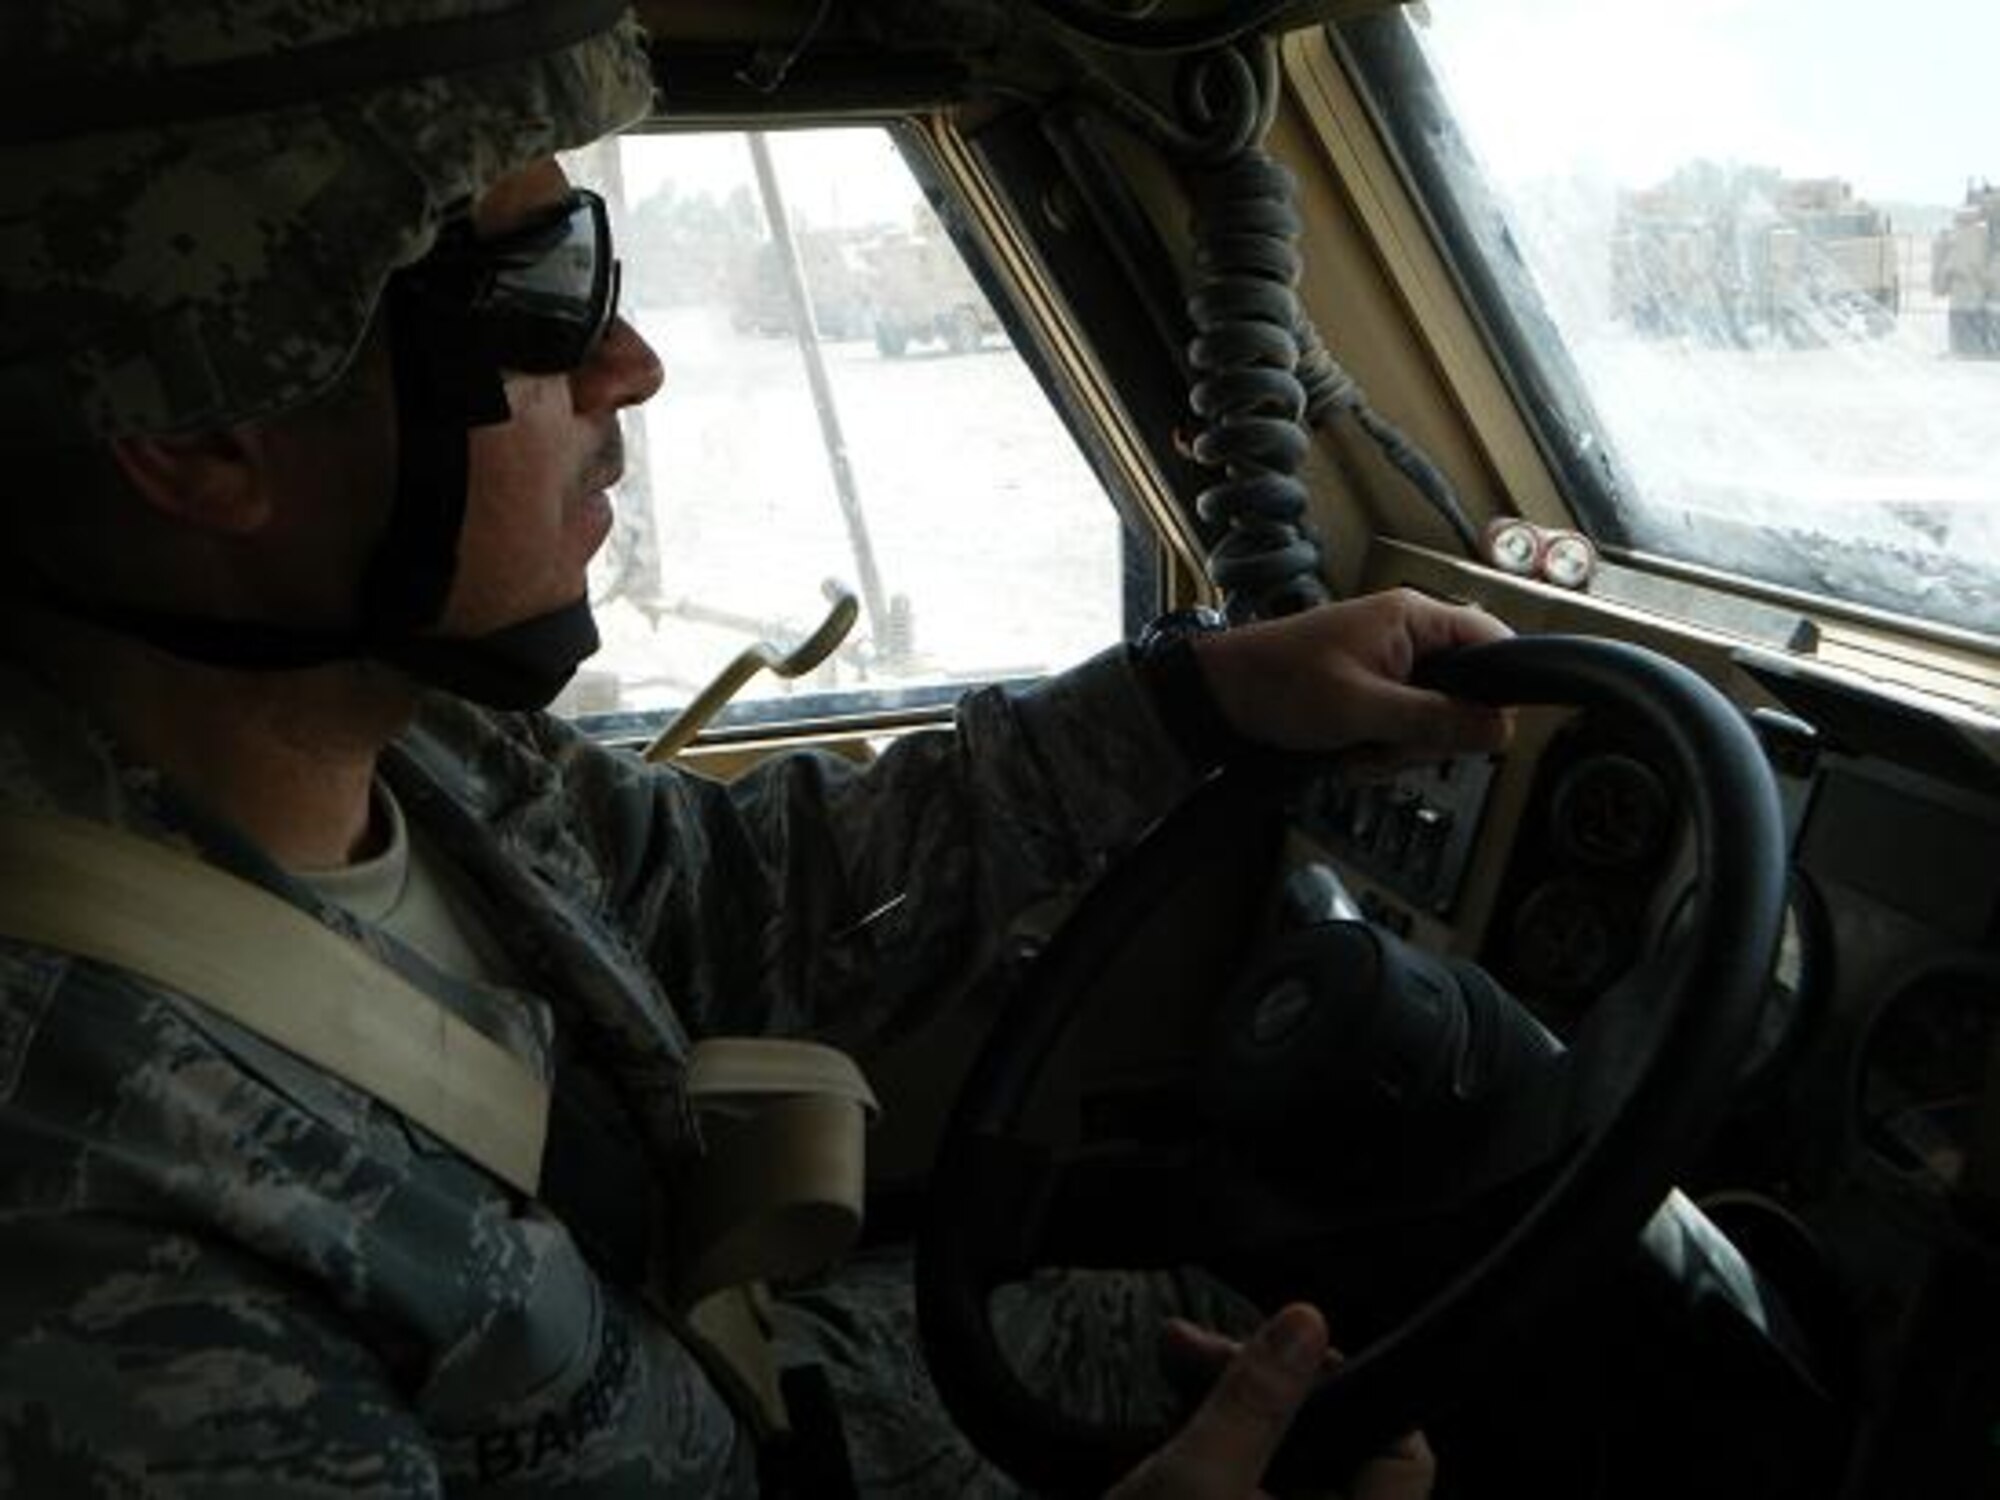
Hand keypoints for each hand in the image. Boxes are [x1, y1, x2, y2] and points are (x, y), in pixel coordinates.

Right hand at [1105, 1304, 1434, 1499]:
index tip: (1282, 1349)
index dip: (1345, 1389)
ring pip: (1291, 1474)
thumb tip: (1303, 1326)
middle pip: (1339, 1454)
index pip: (1400, 1454)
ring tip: (1173, 1378)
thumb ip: (1254, 1400)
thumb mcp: (1196, 1480)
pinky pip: (1258, 1497)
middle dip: (1265, 1391)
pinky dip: (1222, 1459)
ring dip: (1234, 1417)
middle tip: (1193, 1351)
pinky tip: (1175, 1434)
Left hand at [1190, 589, 1511, 765]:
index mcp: (1413, 618)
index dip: (1499, 687)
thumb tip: (1500, 730)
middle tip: (1388, 745)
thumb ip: (1435, 720)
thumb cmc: (1277, 682)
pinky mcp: (1370, 694)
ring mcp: (1388, 668)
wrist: (1219, 696)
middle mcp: (1407, 638)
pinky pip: (1399, 731)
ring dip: (1397, 750)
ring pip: (1430, 722)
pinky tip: (1346, 755)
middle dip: (1428, 736)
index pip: (1492, 640)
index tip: (1486, 728)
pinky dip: (1377, 752)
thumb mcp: (1363, 709)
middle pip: (1464, 695)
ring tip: (1356, 751)